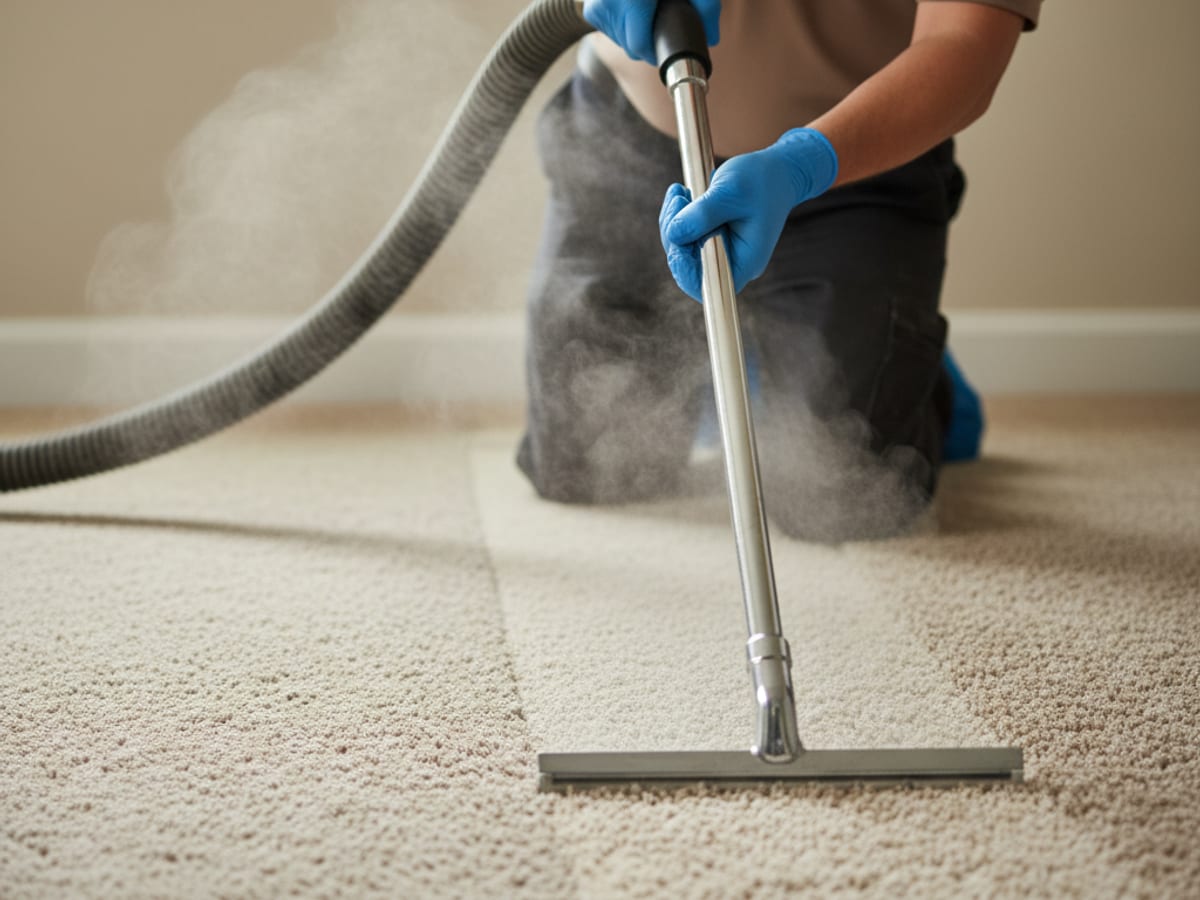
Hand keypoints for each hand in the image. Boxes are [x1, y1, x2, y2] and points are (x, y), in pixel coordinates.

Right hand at [582, 0, 720, 64]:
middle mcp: (610, 3)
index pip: (639, 45)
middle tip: (660, 21)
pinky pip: (610, 30)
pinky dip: (623, 25)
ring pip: (620, 40)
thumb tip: (712, 39)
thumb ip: (705, 6)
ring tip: (647, 11)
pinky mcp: (591, 10)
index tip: (667, 46)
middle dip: (647, 40)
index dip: (655, 50)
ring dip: (635, 33)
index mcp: (633, 0)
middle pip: (630, 46)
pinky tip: (633, 8)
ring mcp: (597, 7)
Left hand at [658, 128, 837, 301]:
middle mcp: (732, 263)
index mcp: (745, 262)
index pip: (708, 284)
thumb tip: (674, 234)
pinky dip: (677, 218)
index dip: (685, 270)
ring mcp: (720, 253)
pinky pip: (685, 237)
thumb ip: (703, 214)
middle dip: (674, 236)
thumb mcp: (731, 191)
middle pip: (689, 267)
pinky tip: (681, 195)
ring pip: (682, 250)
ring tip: (680, 192)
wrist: (777, 171)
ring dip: (672, 222)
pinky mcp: (711, 240)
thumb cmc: (761, 180)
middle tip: (678, 198)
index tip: (676, 240)